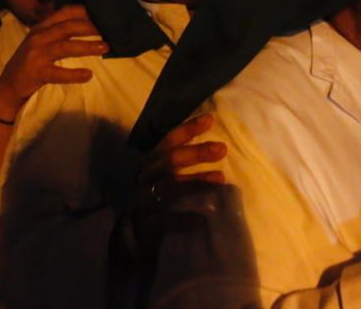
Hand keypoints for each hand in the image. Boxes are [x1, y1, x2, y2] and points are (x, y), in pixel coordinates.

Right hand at [0, 5, 107, 121]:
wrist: (9, 85)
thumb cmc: (30, 61)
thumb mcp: (40, 41)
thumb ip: (57, 32)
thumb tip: (86, 24)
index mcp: (40, 27)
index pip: (64, 13)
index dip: (83, 11)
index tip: (101, 13)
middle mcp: (38, 37)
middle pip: (67, 27)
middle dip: (89, 27)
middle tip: (108, 30)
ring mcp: (36, 55)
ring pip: (65, 47)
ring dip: (87, 46)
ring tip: (105, 47)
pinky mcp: (37, 72)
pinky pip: (58, 73)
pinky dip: (74, 74)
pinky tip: (88, 75)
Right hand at [132, 114, 227, 259]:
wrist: (138, 240)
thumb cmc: (162, 204)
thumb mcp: (170, 181)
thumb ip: (185, 167)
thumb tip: (215, 149)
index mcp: (151, 165)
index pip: (167, 142)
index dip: (187, 129)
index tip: (209, 120)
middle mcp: (146, 179)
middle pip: (169, 161)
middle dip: (196, 152)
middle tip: (221, 149)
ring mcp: (144, 202)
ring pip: (169, 187)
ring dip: (196, 182)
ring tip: (220, 179)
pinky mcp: (146, 226)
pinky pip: (165, 221)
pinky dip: (184, 219)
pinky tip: (203, 219)